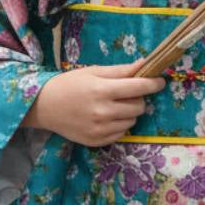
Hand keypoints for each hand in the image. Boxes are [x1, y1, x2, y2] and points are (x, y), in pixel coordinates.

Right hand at [27, 61, 165, 147]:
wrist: (44, 106)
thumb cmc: (69, 84)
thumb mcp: (93, 71)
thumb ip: (120, 70)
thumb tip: (145, 63)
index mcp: (102, 90)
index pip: (138, 87)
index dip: (153, 84)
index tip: (160, 81)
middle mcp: (103, 112)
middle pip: (139, 106)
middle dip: (138, 98)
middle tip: (126, 93)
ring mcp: (100, 129)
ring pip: (132, 121)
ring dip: (129, 112)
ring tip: (113, 105)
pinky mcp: (97, 141)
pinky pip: (122, 133)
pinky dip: (119, 124)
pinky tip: (106, 117)